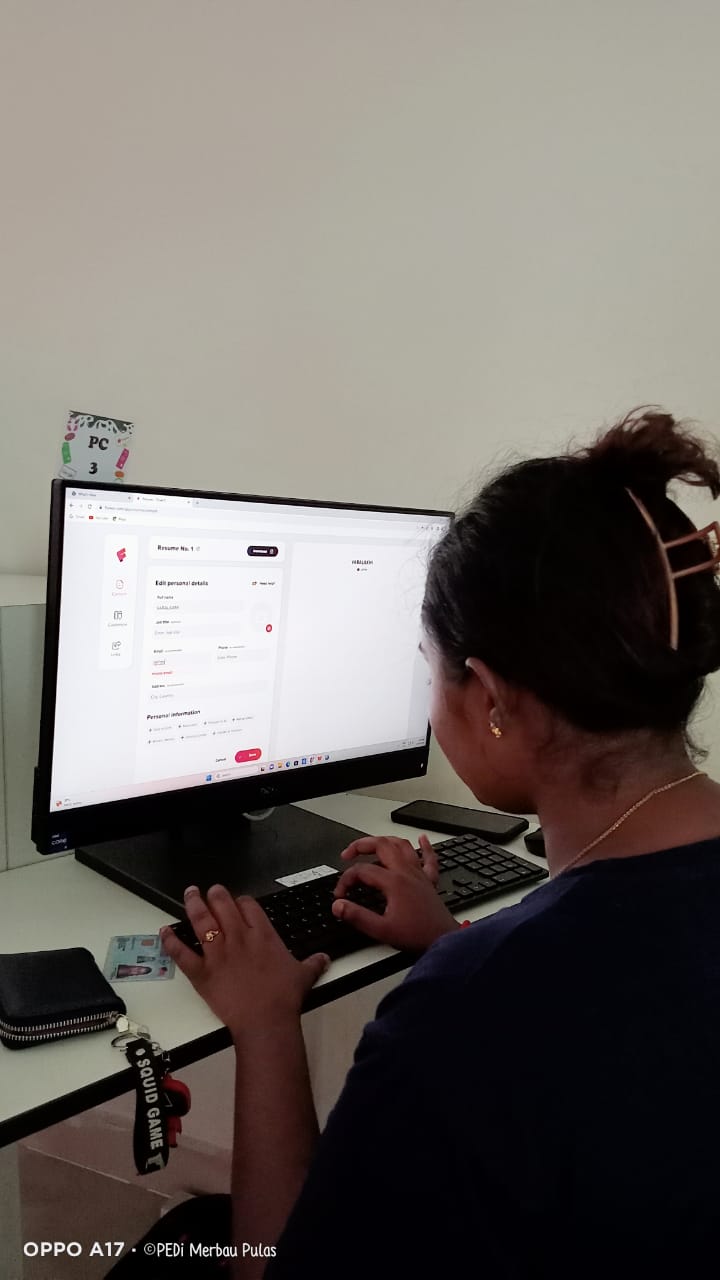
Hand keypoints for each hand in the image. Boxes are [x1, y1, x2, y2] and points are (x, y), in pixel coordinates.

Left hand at [160, 884, 329, 1038]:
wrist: (266, 1021)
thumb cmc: (284, 998)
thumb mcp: (304, 976)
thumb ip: (313, 963)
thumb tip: (324, 958)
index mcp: (262, 935)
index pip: (248, 906)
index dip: (241, 901)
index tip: (238, 902)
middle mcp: (238, 937)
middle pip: (223, 904)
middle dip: (215, 894)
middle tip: (211, 890)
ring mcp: (218, 953)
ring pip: (202, 920)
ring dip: (194, 904)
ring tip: (190, 893)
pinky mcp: (202, 971)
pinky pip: (182, 952)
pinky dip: (172, 941)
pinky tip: (165, 931)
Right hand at [332, 833, 459, 952]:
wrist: (442, 939)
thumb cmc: (416, 935)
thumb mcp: (381, 930)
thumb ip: (357, 916)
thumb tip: (338, 906)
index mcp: (393, 882)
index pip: (362, 871)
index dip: (346, 880)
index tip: (340, 895)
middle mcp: (406, 872)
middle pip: (381, 845)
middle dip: (361, 845)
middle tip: (347, 854)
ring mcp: (419, 874)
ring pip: (402, 845)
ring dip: (385, 841)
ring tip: (372, 844)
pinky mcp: (429, 880)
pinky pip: (429, 857)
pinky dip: (425, 846)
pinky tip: (422, 839)